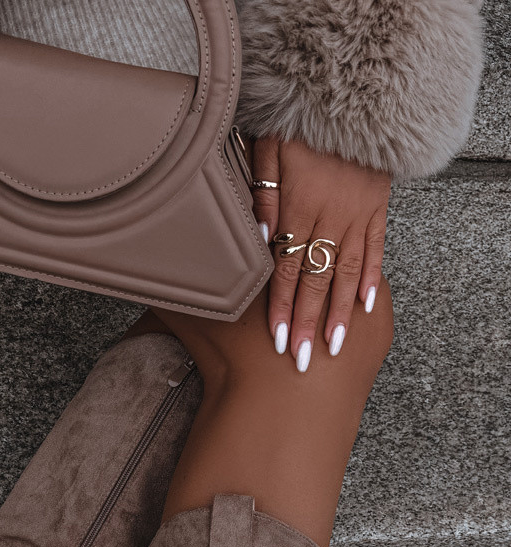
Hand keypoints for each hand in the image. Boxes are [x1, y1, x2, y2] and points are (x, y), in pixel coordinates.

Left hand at [252, 137, 390, 370]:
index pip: (285, 269)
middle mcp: (329, 218)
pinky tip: (365, 306)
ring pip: (346, 273)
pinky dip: (371, 278)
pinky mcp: (376, 208)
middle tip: (302, 361)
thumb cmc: (302, 120)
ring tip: (334, 346)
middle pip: (314, 281)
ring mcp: (356, 215)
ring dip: (338, 312)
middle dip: (306, 323)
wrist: (354, 92)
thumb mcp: (270, 149)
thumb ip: (264, 194)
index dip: (280, 307)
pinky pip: (374, 249)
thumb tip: (262, 237)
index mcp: (299, 208)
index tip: (276, 340)